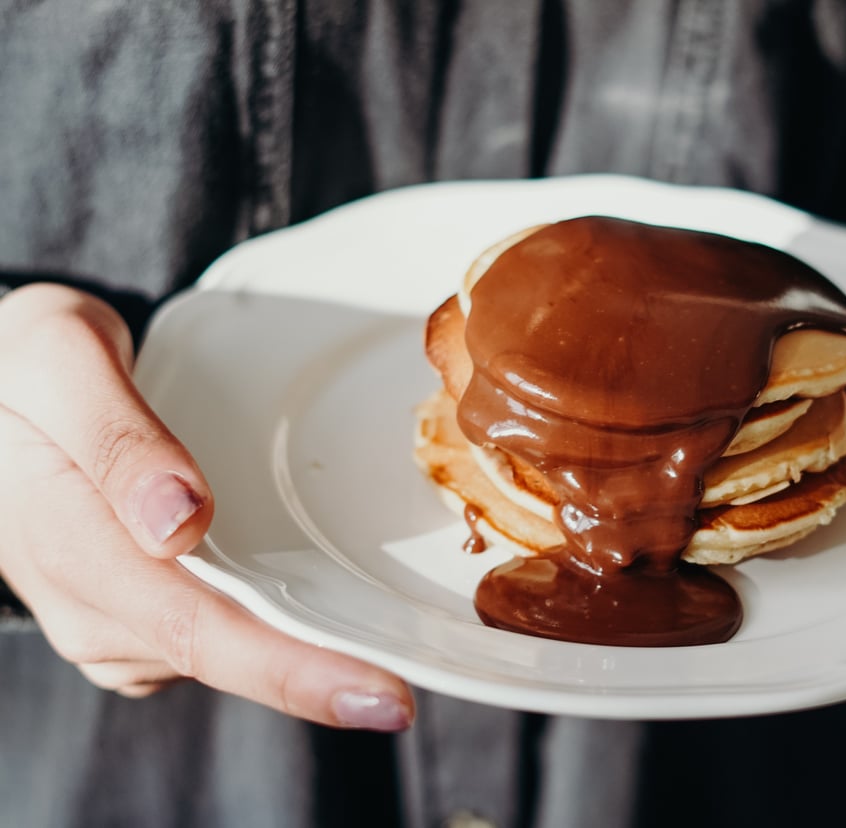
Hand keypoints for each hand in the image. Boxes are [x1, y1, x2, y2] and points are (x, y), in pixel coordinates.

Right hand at [0, 284, 412, 729]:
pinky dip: (272, 632)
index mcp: (73, 546)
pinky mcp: (132, 613)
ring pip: (221, 652)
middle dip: (317, 682)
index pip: (198, 628)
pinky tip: (323, 616)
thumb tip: (179, 522)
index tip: (380, 694)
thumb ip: (117, 438)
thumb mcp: (60, 361)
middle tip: (403, 699)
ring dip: (301, 659)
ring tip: (385, 652)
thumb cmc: (28, 370)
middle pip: (223, 655)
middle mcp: (91, 605)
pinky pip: (212, 635)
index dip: (291, 671)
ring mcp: (109, 618)